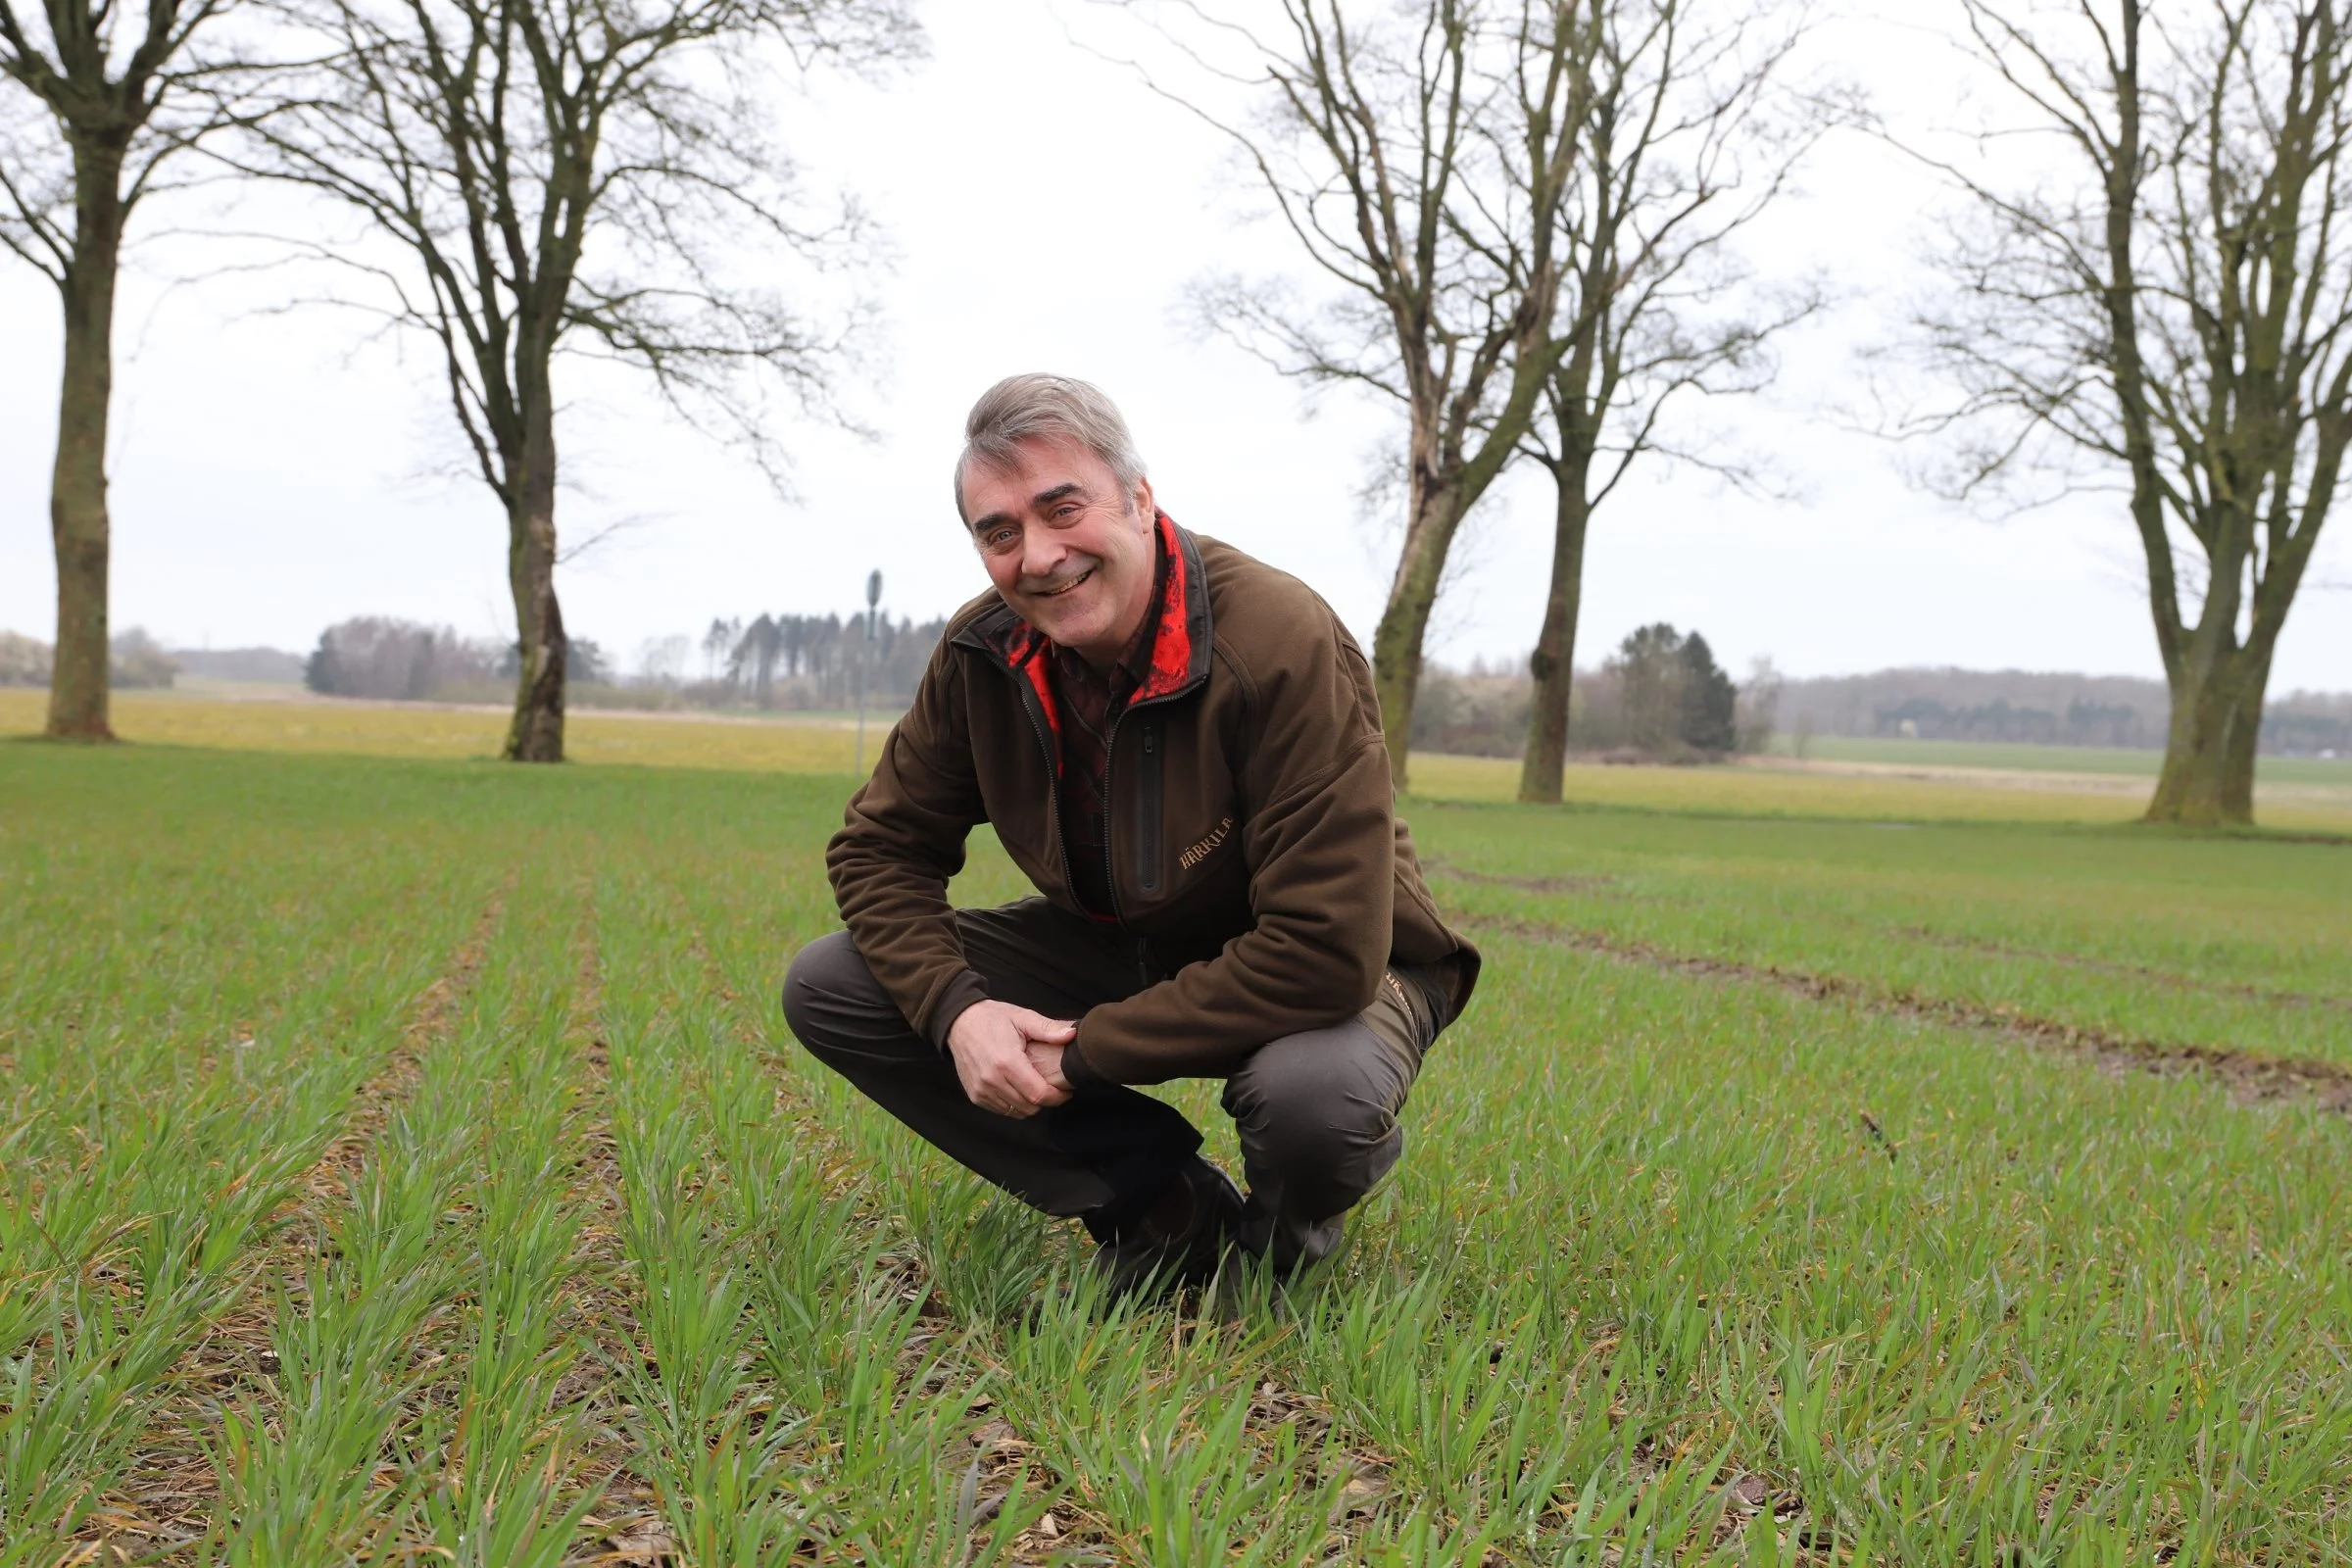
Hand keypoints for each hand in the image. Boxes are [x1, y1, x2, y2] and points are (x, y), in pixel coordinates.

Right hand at [946, 1000, 1077, 1117]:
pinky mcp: (975, 1095)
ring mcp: (981, 1090)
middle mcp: (991, 1080)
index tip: (1066, 1091)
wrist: (959, 1022)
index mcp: (1006, 1062)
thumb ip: (1048, 1029)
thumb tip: (1072, 1035)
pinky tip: (1018, 1088)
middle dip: (1046, 1101)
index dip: (1057, 1097)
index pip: (1039, 1095)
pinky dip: (1013, 1104)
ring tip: (1036, 1086)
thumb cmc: (993, 1018)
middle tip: (1053, 1088)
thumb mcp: (1022, 1017)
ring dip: (1029, 1104)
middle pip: (1029, 1107)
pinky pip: (1001, 1110)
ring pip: (1016, 1112)